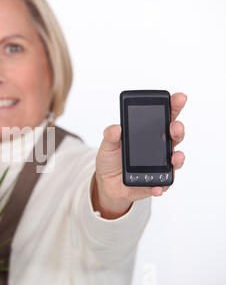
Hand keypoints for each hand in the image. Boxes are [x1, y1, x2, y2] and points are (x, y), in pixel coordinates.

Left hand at [91, 92, 186, 219]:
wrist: (106, 183)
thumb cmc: (111, 159)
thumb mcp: (107, 145)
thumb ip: (110, 136)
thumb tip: (115, 128)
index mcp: (149, 133)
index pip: (165, 117)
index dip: (173, 106)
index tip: (179, 98)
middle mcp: (159, 148)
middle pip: (174, 136)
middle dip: (177, 130)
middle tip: (175, 126)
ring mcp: (160, 165)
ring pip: (175, 160)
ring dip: (177, 158)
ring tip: (174, 157)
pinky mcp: (155, 182)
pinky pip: (161, 184)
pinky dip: (160, 185)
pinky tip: (157, 187)